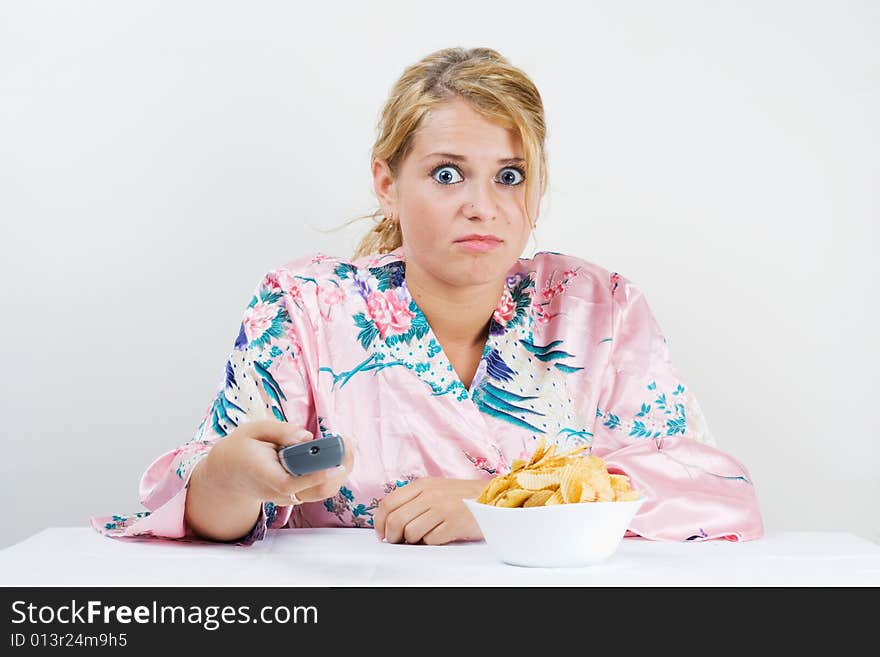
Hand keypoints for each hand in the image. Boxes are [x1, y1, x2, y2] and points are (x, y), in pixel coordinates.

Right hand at [205, 419, 354, 506]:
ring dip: (341, 469)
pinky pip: (321, 488)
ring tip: (347, 444)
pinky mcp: (297, 495)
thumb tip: (307, 437)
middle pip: (315, 490)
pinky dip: (335, 472)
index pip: (291, 484)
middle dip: (338, 467)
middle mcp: (278, 491)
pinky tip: (340, 453)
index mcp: (264, 474)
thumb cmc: (241, 449)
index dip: (314, 477)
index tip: (335, 466)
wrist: (229, 475)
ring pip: (323, 491)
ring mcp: (289, 497)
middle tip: (347, 442)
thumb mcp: (253, 430)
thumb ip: (280, 431)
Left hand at [373, 477, 485, 544]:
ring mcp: (443, 509)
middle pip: (395, 520)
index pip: (388, 503)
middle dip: (392, 536)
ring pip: (410, 532)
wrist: (491, 497)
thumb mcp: (434, 488)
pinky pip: (430, 540)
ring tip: (423, 536)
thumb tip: (389, 521)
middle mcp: (430, 495)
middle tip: (397, 541)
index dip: (379, 522)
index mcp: (422, 485)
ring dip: (412, 540)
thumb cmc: (460, 496)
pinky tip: (439, 535)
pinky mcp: (454, 524)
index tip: (382, 533)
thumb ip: (412, 499)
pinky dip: (430, 542)